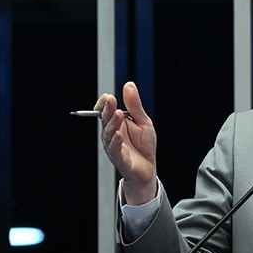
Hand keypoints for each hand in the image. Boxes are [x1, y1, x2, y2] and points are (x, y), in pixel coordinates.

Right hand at [95, 81, 157, 204]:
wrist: (148, 168)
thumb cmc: (143, 145)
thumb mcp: (143, 121)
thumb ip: (135, 105)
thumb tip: (128, 85)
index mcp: (116, 123)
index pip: (105, 110)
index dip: (105, 103)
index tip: (108, 97)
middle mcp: (111, 134)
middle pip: (106, 120)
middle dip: (107, 109)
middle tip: (111, 100)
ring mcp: (113, 146)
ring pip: (108, 134)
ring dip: (112, 123)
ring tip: (118, 114)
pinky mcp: (119, 158)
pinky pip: (114, 149)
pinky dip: (115, 141)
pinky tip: (118, 134)